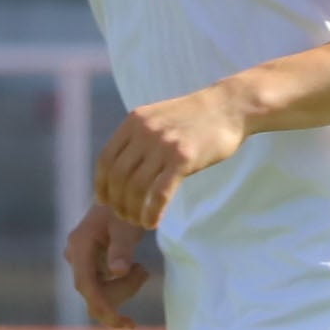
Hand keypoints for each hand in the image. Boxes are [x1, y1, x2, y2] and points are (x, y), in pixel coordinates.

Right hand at [64, 201, 154, 329]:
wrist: (123, 195)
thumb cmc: (126, 208)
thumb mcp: (127, 227)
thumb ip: (122, 249)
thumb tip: (117, 273)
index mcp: (80, 245)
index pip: (86, 285)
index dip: (103, 307)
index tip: (124, 323)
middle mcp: (75, 254)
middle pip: (94, 292)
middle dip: (121, 292)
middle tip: (144, 271)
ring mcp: (81, 261)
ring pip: (100, 292)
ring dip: (124, 288)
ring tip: (142, 268)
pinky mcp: (90, 266)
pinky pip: (103, 287)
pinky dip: (122, 284)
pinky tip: (136, 268)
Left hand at [91, 84, 249, 226]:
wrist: (229, 106)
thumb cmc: (196, 117)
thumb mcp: (159, 118)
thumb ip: (140, 136)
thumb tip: (122, 164)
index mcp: (134, 122)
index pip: (105, 160)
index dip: (101, 184)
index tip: (104, 201)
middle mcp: (144, 132)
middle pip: (118, 177)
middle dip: (117, 202)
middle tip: (124, 216)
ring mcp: (163, 145)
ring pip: (136, 188)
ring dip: (133, 211)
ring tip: (138, 222)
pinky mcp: (183, 159)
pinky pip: (159, 194)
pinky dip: (152, 212)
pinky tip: (152, 223)